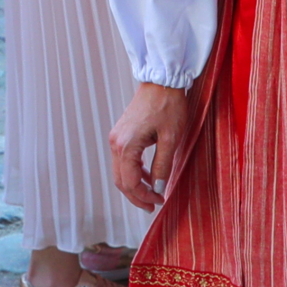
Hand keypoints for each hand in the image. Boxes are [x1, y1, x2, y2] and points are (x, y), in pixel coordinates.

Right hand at [109, 83, 192, 210]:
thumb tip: (158, 188)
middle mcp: (116, 143)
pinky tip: (148, 176)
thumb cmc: (168, 106)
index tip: (159, 202)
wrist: (161, 81)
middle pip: (120, 180)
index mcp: (126, 146)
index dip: (144, 196)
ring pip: (120, 172)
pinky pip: (123, 161)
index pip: (130, 182)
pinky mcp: (121, 134)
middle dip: (137, 196)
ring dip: (134, 186)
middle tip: (154, 205)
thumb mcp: (171, 139)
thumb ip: (162, 166)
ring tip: (152, 194)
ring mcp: (116, 138)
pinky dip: (133, 172)